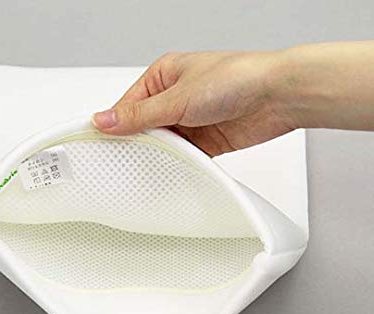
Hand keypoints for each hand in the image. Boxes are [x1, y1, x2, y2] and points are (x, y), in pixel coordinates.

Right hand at [93, 51, 292, 155]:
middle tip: (121, 161)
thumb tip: (104, 119)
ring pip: (164, 143)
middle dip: (137, 142)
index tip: (101, 143)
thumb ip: (139, 115)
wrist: (279, 96)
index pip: (129, 104)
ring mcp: (191, 120)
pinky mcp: (206, 140)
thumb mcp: (177, 97)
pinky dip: (177, 163)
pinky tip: (170, 170)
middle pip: (144, 126)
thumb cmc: (235, 78)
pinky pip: (183, 155)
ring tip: (145, 167)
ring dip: (159, 154)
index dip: (115, 124)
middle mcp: (176, 97)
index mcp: (164, 76)